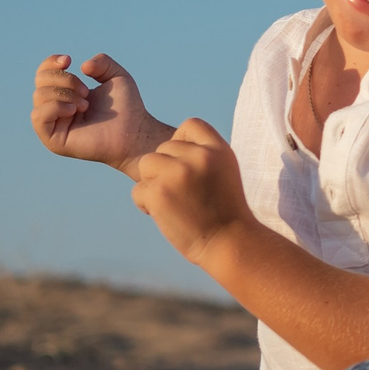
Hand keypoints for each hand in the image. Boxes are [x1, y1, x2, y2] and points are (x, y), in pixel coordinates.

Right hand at [33, 53, 174, 176]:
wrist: (133, 132)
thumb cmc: (127, 107)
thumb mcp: (116, 75)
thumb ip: (102, 63)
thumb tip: (82, 66)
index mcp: (66, 94)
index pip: (44, 74)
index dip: (50, 63)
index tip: (68, 60)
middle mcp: (56, 109)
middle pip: (40, 81)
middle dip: (64, 79)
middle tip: (86, 91)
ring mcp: (53, 125)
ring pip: (39, 96)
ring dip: (64, 94)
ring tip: (85, 104)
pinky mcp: (52, 140)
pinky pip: (38, 116)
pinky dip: (55, 107)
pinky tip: (74, 110)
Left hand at [132, 118, 252, 265]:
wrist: (230, 243)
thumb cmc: (225, 213)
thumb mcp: (225, 172)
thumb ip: (203, 155)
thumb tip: (172, 145)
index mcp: (218, 149)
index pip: (190, 125)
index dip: (181, 141)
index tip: (186, 164)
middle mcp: (198, 156)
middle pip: (162, 148)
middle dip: (165, 169)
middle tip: (181, 194)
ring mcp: (177, 173)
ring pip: (146, 165)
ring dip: (152, 184)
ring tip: (171, 203)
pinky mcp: (159, 193)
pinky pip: (138, 190)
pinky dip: (145, 204)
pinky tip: (165, 216)